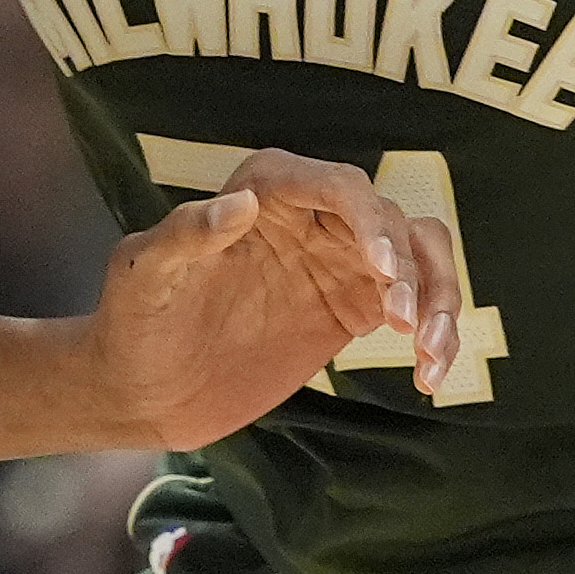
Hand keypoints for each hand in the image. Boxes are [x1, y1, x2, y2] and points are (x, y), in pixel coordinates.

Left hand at [82, 151, 454, 452]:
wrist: (143, 387)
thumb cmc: (133, 319)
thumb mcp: (143, 273)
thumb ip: (186, 235)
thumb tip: (238, 203)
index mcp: (266, 187)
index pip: (339, 186)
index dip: (370, 222)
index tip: (382, 273)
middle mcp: (312, 213)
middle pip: (392, 220)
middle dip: (411, 267)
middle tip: (401, 322)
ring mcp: (339, 259)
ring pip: (421, 257)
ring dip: (441, 298)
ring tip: (430, 353)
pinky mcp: (354, 306)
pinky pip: (417, 305)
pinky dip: (436, 335)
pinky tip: (430, 376)